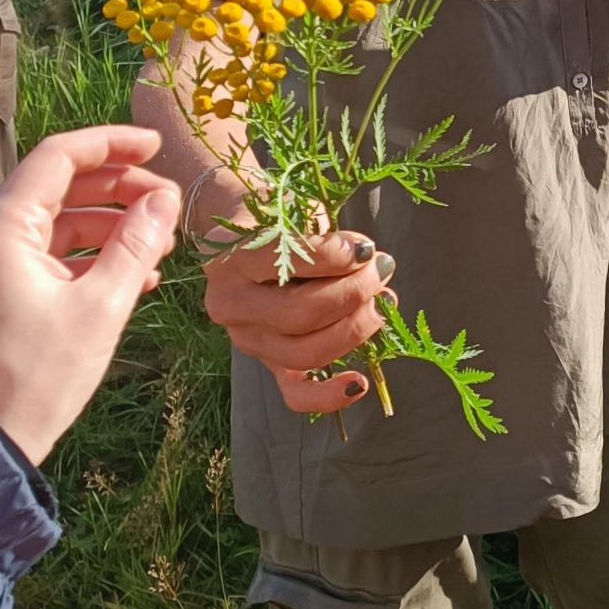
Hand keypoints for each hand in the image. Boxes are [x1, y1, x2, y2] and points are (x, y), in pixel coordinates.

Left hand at [0, 126, 180, 464]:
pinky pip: (45, 256)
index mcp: (3, 229)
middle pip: (59, 187)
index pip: (58, 157)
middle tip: (169, 202)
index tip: (157, 146)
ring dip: (108, 225)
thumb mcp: (101, 308)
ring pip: (55, 223)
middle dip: (118, 189)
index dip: (111, 144)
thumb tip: (165, 199)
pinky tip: (132, 275)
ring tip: (160, 242)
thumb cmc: (38, 376)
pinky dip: (87, 256)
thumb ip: (136, 245)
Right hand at [202, 228, 390, 414]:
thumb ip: (328, 239)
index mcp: (228, 260)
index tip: (364, 247)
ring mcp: (246, 338)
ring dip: (355, 329)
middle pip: (301, 314)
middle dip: (353, 292)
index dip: (336, 257)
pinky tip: (359, 383)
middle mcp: (229, 305)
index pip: (287, 265)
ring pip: (305, 353)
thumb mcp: (295, 214)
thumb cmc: (278, 219)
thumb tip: (375, 266)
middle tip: (380, 269)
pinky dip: (328, 395)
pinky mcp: (266, 362)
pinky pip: (294, 393)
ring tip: (380, 303)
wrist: (244, 232)